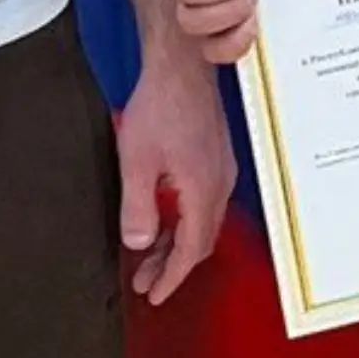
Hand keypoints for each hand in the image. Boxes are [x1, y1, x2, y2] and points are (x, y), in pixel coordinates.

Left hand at [117, 47, 238, 304]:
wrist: (182, 64)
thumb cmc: (161, 104)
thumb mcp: (137, 159)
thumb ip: (138, 206)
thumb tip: (139, 243)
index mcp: (203, 190)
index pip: (191, 250)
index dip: (172, 277)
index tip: (155, 294)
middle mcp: (219, 183)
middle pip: (200, 240)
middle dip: (173, 265)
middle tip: (147, 280)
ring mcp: (220, 168)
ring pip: (203, 221)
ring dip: (178, 242)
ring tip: (151, 254)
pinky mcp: (215, 154)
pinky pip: (205, 201)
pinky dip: (185, 219)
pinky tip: (166, 216)